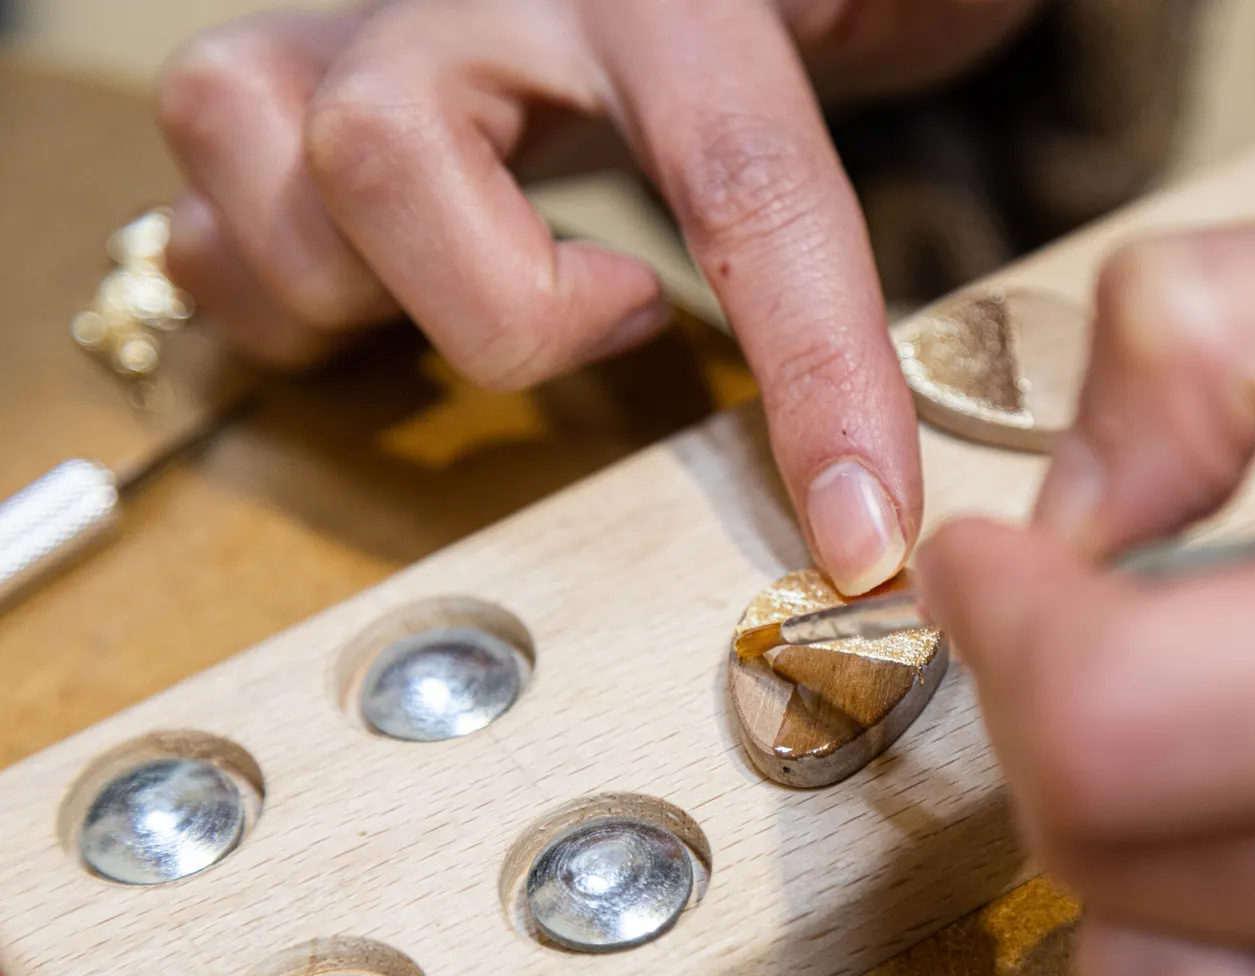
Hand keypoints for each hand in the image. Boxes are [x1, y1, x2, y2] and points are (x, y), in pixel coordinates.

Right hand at [154, 0, 1039, 594]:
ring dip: (371, 295)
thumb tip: (936, 360)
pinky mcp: (283, 92)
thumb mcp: (868, 12)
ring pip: (252, 154)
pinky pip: (208, 225)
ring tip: (504, 290)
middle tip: (622, 313)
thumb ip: (916, 90)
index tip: (860, 535)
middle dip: (499, 307)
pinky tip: (397, 303)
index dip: (815, 376)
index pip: (748, 185)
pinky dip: (285, 304)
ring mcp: (354, 26)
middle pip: (386, 151)